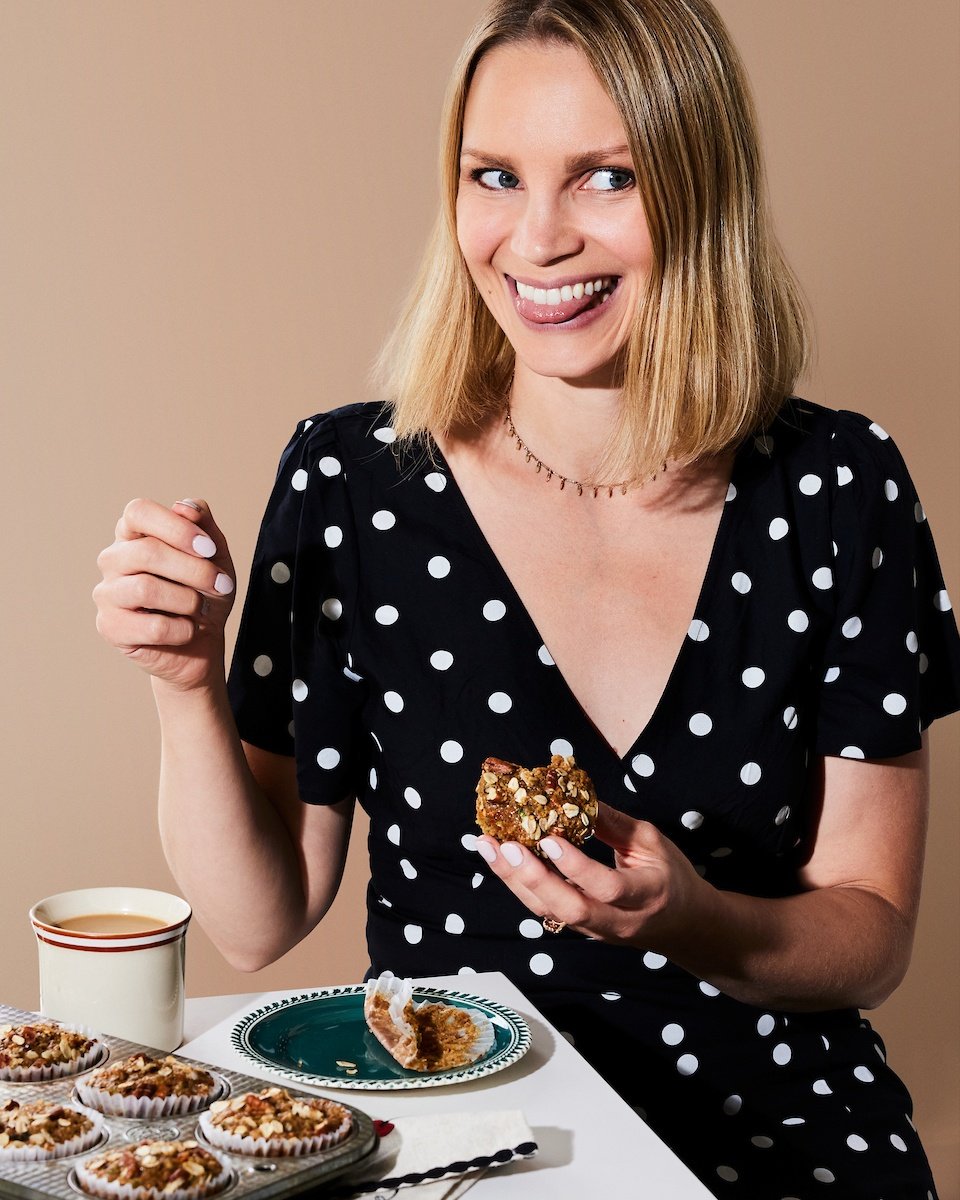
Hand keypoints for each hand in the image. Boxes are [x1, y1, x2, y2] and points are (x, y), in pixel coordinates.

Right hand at [93, 498, 235, 690]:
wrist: (202, 643)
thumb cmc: (204, 592)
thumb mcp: (214, 554)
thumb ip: (203, 524)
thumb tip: (184, 507)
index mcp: (133, 533)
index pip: (138, 512)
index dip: (176, 527)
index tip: (208, 548)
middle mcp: (113, 559)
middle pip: (147, 552)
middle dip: (195, 570)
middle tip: (223, 584)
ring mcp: (106, 593)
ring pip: (146, 589)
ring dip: (189, 600)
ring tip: (201, 608)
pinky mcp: (109, 627)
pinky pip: (152, 627)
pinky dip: (183, 629)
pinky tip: (187, 630)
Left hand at [475, 801, 706, 948]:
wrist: (684, 926)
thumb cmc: (671, 877)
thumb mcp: (652, 843)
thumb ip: (614, 823)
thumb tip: (576, 796)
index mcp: (646, 894)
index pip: (607, 887)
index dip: (575, 866)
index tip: (548, 839)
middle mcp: (619, 920)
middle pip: (570, 910)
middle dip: (533, 878)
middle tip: (504, 846)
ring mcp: (597, 931)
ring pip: (550, 913)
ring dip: (515, 881)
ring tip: (488, 847)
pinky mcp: (581, 930)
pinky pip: (547, 911)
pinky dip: (520, 885)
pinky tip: (501, 859)